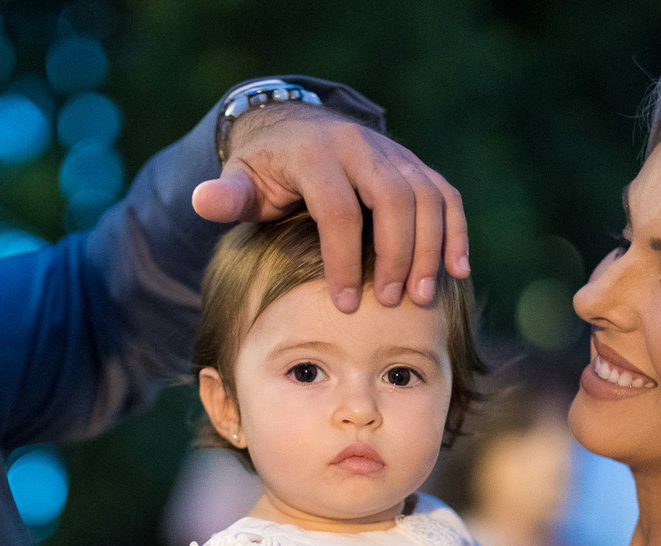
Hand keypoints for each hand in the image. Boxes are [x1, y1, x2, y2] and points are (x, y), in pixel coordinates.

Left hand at [191, 103, 468, 312]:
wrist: (294, 128)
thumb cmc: (264, 170)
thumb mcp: (240, 180)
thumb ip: (228, 196)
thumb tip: (203, 200)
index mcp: (315, 154)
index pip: (338, 209)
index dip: (344, 259)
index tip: (345, 304)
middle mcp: (359, 146)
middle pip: (393, 198)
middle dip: (397, 254)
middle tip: (392, 303)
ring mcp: (392, 152)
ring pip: (426, 196)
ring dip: (432, 248)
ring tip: (424, 297)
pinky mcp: (413, 164)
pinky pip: (444, 194)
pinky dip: (455, 231)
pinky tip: (457, 271)